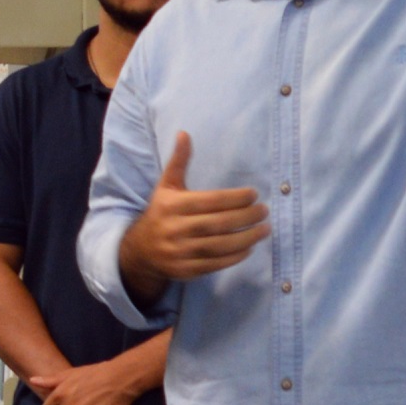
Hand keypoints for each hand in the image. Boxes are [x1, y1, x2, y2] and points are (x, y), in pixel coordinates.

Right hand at [120, 133, 267, 291]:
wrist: (141, 250)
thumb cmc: (161, 212)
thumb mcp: (166, 186)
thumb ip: (178, 162)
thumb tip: (184, 134)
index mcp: (172, 206)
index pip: (210, 201)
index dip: (235, 198)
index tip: (254, 194)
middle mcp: (175, 229)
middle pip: (218, 224)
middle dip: (246, 217)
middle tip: (265, 211)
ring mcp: (180, 252)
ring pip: (219, 246)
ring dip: (246, 238)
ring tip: (265, 229)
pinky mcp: (185, 270)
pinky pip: (215, 264)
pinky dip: (234, 257)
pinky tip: (249, 247)